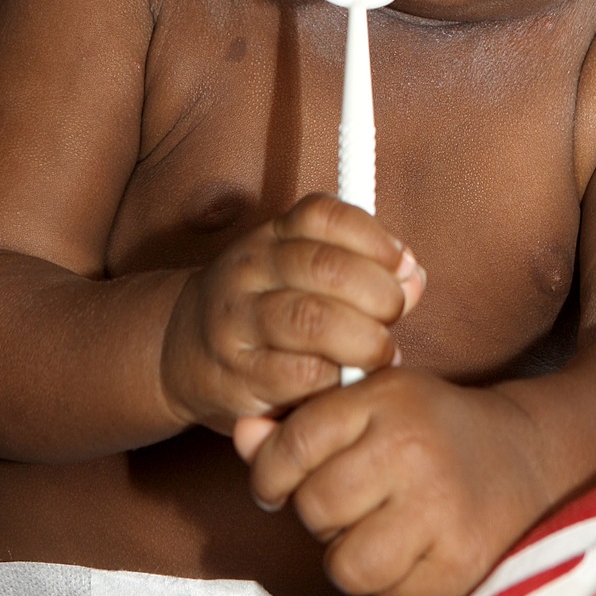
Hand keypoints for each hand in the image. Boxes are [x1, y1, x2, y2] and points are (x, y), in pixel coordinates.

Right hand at [159, 194, 423, 434]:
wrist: (181, 349)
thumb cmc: (268, 307)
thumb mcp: (306, 273)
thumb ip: (366, 271)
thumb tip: (414, 277)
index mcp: (274, 234)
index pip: (324, 214)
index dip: (374, 237)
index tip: (402, 264)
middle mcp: (251, 268)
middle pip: (325, 267)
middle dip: (378, 294)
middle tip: (394, 316)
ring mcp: (239, 320)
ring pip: (311, 321)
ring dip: (362, 341)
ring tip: (380, 354)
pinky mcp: (236, 373)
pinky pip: (298, 375)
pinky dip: (334, 379)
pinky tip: (345, 381)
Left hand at [234, 369, 551, 595]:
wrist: (531, 454)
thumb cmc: (432, 429)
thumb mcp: (372, 404)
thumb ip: (301, 422)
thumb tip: (243, 436)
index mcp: (385, 399)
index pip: (293, 444)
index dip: (269, 474)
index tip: (277, 487)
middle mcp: (411, 448)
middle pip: (314, 509)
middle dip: (322, 517)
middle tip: (354, 507)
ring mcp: (440, 507)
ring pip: (346, 566)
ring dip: (354, 561)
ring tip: (383, 536)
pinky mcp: (464, 562)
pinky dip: (397, 593)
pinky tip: (418, 559)